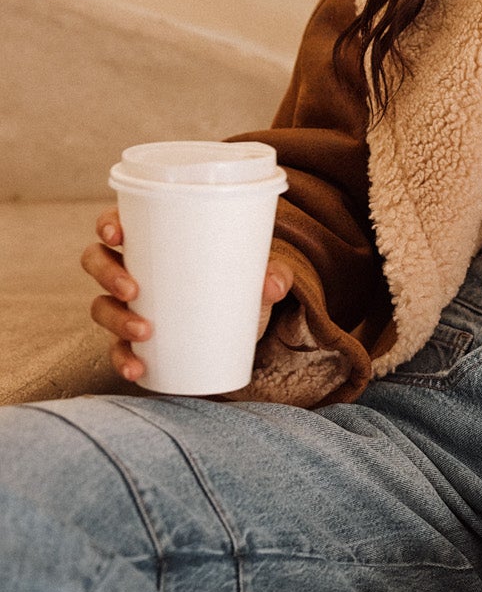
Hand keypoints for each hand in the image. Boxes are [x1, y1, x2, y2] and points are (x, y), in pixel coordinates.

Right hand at [82, 210, 294, 383]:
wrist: (243, 323)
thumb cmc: (238, 280)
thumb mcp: (256, 273)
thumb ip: (272, 274)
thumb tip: (273, 285)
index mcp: (152, 238)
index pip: (115, 223)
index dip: (107, 224)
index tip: (117, 234)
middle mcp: (133, 268)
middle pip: (97, 262)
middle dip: (108, 274)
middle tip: (134, 289)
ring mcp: (130, 305)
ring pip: (101, 305)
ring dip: (116, 319)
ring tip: (145, 331)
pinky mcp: (137, 338)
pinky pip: (117, 348)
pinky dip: (123, 359)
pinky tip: (137, 369)